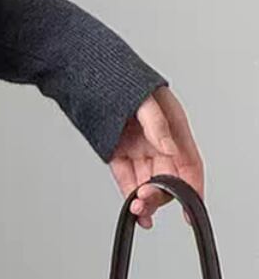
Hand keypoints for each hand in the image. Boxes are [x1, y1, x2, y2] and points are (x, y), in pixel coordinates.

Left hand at [108, 85, 203, 228]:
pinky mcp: (116, 150)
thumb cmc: (120, 77)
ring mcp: (137, 147)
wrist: (85, 70)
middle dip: (161, 195)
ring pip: (147, 180)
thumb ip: (157, 124)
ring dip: (145, 199)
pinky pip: (126, 176)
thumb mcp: (144, 98)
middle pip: (168, 177)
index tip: (189, 208)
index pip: (189, 164)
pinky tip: (133, 208)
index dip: (192, 188)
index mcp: (173, 127)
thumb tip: (169, 148)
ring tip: (138, 209)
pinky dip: (129, 193)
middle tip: (146, 200)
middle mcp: (157, 140)